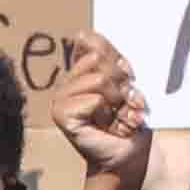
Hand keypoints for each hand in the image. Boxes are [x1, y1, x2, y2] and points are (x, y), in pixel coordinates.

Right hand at [51, 33, 150, 183]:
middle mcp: (65, 84)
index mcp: (78, 73)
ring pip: (99, 79)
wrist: (128, 155)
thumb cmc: (129, 121)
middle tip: (125, 102)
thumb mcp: (125, 81)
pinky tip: (109, 125)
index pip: (95, 44)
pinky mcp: (62, 116)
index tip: (128, 81)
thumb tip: (83, 33)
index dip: (119, 61)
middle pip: (99, 59)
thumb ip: (108, 57)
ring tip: (120, 115)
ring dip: (119, 99)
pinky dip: (109, 112)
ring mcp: (60, 101)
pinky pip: (94, 99)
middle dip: (122, 81)